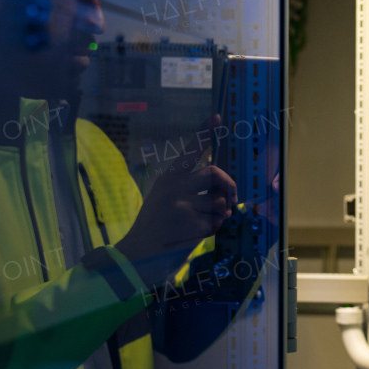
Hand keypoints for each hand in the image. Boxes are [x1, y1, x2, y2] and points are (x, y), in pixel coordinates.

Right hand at [116, 116, 237, 280]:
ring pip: (219, 203)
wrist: (137, 253)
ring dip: (218, 215)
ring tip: (201, 222)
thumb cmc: (156, 224)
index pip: (190, 151)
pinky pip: (216, 223)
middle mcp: (174, 186)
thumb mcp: (165, 197)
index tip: (216, 116)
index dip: (204, 133)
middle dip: (228, 186)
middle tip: (230, 198)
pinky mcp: (190, 223)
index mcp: (169, 177)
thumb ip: (190, 188)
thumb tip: (223, 191)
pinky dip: (212, 230)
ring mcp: (182, 204)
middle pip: (215, 173)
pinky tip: (194, 235)